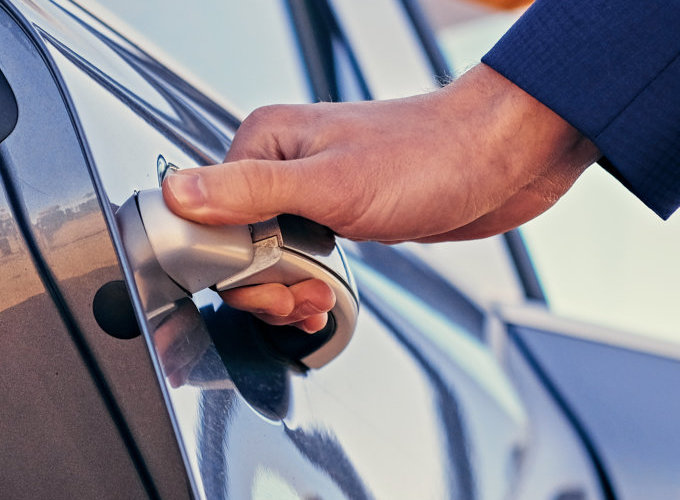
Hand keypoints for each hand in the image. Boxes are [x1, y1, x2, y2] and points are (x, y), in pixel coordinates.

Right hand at [163, 64, 599, 331]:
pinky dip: (308, 287)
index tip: (268, 286)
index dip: (231, 265)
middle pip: (234, 244)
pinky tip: (325, 298)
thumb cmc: (431, 156)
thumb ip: (249, 191)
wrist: (503, 158)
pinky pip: (300, 259)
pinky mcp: (338, 214)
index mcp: (264, 141)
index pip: (207, 216)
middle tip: (301, 299)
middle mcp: (280, 162)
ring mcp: (310, 189)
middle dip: (265, 286)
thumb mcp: (331, 183)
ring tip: (318, 302)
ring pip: (267, 258)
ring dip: (287, 292)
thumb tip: (177, 193)